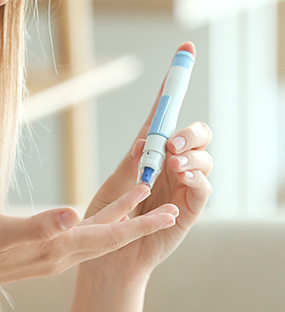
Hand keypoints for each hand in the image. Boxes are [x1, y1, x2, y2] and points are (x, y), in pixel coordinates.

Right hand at [0, 185, 178, 304]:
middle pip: (109, 238)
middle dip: (140, 223)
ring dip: (120, 220)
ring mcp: (48, 255)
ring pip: (95, 237)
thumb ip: (37, 225)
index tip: (169, 211)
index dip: (139, 223)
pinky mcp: (37, 252)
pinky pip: (78, 237)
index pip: (107, 236)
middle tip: (169, 207)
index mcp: (55, 249)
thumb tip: (74, 214)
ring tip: (138, 201)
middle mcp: (58, 255)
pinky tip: (92, 216)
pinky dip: (96, 223)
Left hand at [83, 42, 212, 280]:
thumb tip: (147, 140)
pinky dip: (196, 180)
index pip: (162, 114)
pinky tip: (180, 181)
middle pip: (195, 134)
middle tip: (172, 143)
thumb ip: (132, 165)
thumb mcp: (113, 187)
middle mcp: (169, 164)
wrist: (107, 259)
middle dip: (190, 131)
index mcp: (147, 151)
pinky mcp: (189, 209)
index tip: (184, 52)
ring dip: (193, 156)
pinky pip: (203, 188)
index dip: (172, 85)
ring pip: (204, 158)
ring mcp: (182, 185)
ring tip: (173, 164)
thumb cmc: (106, 219)